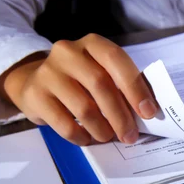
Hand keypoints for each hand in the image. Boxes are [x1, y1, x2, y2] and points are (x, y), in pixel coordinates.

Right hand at [0, 34, 157, 145]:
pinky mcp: (35, 95)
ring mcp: (48, 73)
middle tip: (130, 136)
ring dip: (102, 129)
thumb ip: (122, 86)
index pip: (116, 60)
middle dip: (121, 116)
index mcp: (92, 44)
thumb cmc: (81, 81)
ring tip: (108, 137)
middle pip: (101, 85)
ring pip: (84, 108)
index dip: (135, 87)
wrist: (35, 82)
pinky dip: (81, 136)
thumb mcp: (102, 73)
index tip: (149, 113)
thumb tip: (147, 112)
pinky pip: (64, 124)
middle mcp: (68, 52)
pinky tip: (87, 138)